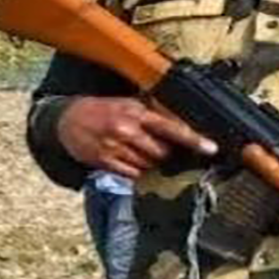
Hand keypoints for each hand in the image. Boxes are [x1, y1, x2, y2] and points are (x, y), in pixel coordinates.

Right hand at [57, 96, 217, 177]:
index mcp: (137, 113)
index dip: (194, 140)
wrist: (67, 119)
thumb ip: (155, 114)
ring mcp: (115, 148)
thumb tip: (183, 125)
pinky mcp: (105, 162)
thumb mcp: (130, 104)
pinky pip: (133, 174)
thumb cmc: (106, 110)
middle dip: (167, 153)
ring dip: (151, 162)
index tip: (211, 148)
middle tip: (160, 147)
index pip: (171, 128)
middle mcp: (127, 130)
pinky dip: (137, 170)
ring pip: (149, 165)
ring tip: (139, 150)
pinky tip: (130, 159)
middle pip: (162, 152)